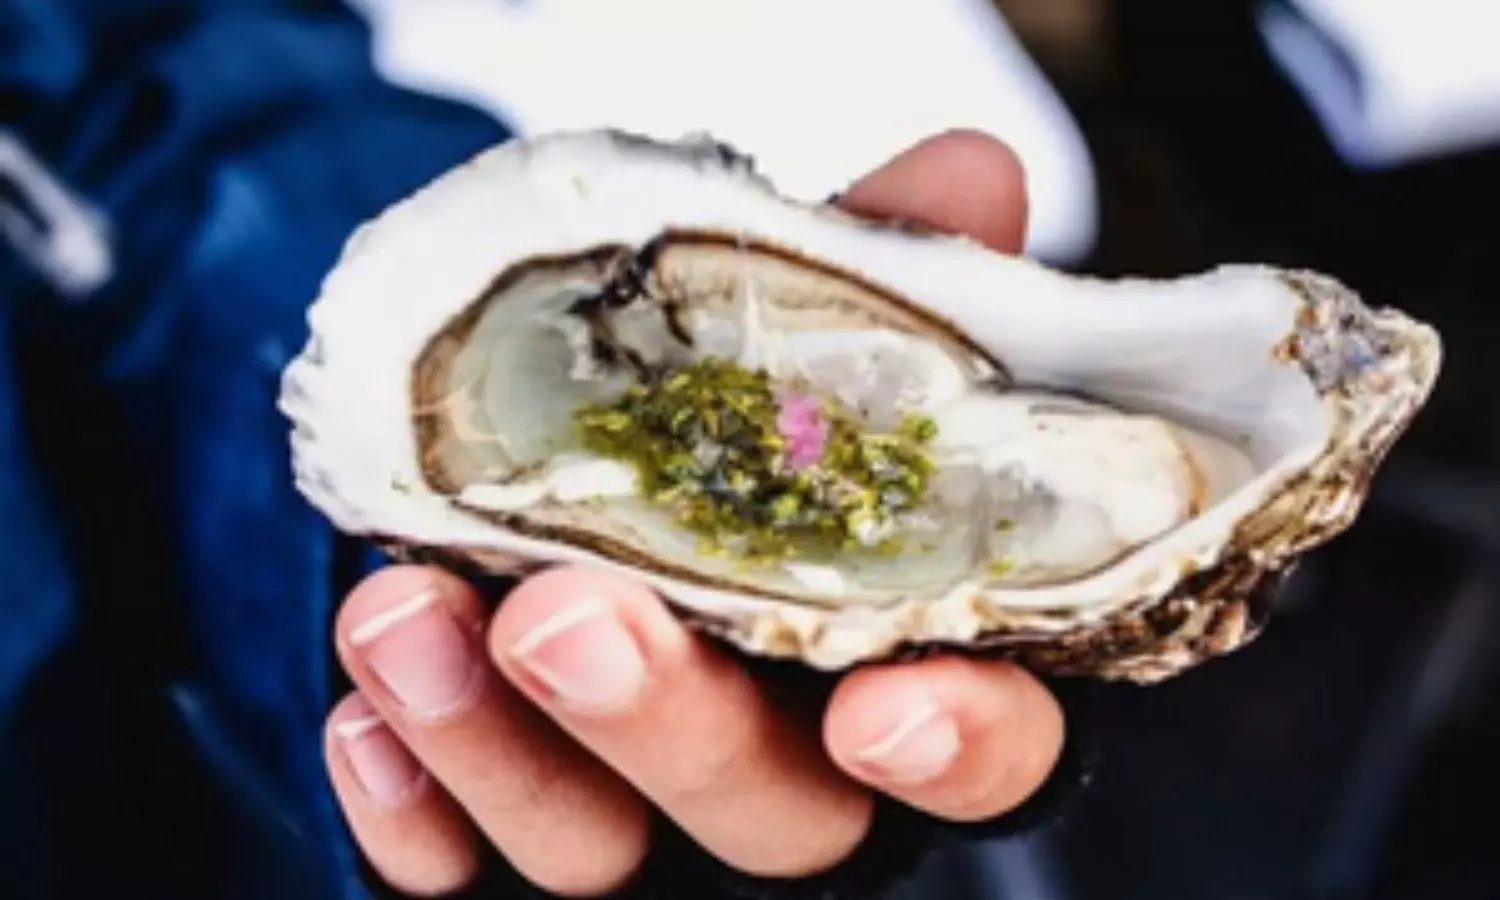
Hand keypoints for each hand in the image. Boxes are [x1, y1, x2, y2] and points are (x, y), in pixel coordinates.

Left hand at [323, 131, 1064, 897]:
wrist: (569, 473)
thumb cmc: (728, 432)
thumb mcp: (808, 343)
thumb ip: (887, 281)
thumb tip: (969, 172)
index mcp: (894, 659)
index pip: (981, 749)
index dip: (956, 746)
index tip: (889, 705)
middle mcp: (784, 766)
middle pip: (770, 815)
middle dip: (671, 726)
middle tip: (567, 617)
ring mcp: (645, 815)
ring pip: (598, 849)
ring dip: (501, 750)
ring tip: (403, 618)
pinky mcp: (507, 830)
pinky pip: (464, 868)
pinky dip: (417, 805)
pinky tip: (363, 717)